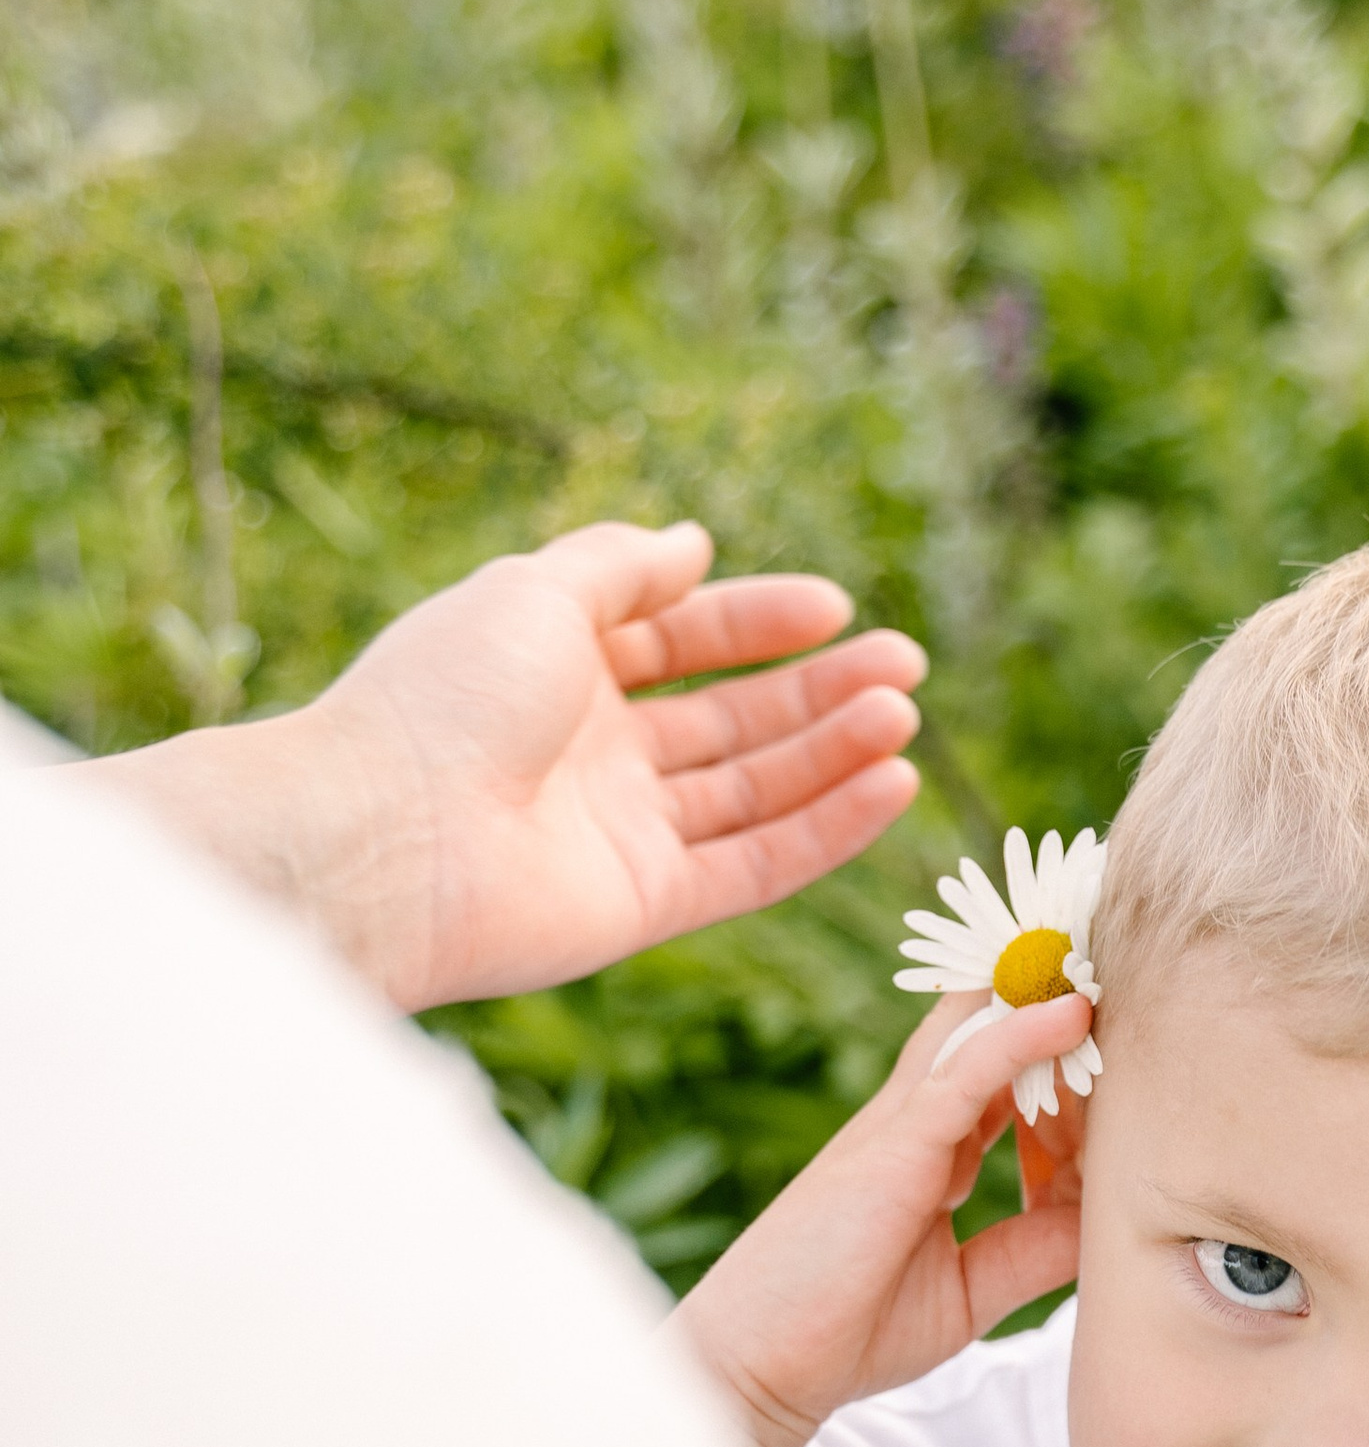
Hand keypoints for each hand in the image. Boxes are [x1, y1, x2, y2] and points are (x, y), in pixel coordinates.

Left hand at [89, 521, 926, 1009]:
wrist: (384, 838)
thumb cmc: (442, 702)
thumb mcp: (534, 594)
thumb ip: (621, 568)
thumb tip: (693, 543)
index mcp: (559, 670)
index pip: (682, 640)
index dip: (758, 621)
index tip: (835, 608)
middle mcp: (595, 752)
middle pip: (732, 718)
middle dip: (820, 691)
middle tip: (905, 667)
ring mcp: (624, 831)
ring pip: (755, 790)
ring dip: (834, 754)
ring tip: (903, 719)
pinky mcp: (647, 902)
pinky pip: (756, 864)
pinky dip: (825, 829)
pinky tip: (890, 787)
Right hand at [675, 990, 1092, 1446]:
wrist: (761, 1369)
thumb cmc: (848, 1333)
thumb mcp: (970, 1290)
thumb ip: (1033, 1249)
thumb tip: (1105, 1220)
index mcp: (929, 1153)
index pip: (1011, 1084)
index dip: (1071, 1073)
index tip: (1130, 1068)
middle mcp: (914, 1123)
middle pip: (998, 1037)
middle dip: (1059, 1005)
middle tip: (1132, 981)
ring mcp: (900, 1126)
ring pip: (986, 1035)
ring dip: (1048, 995)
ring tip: (1112, 960)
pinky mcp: (890, 1144)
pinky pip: (965, 1072)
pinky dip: (1020, 1036)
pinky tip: (1073, 1011)